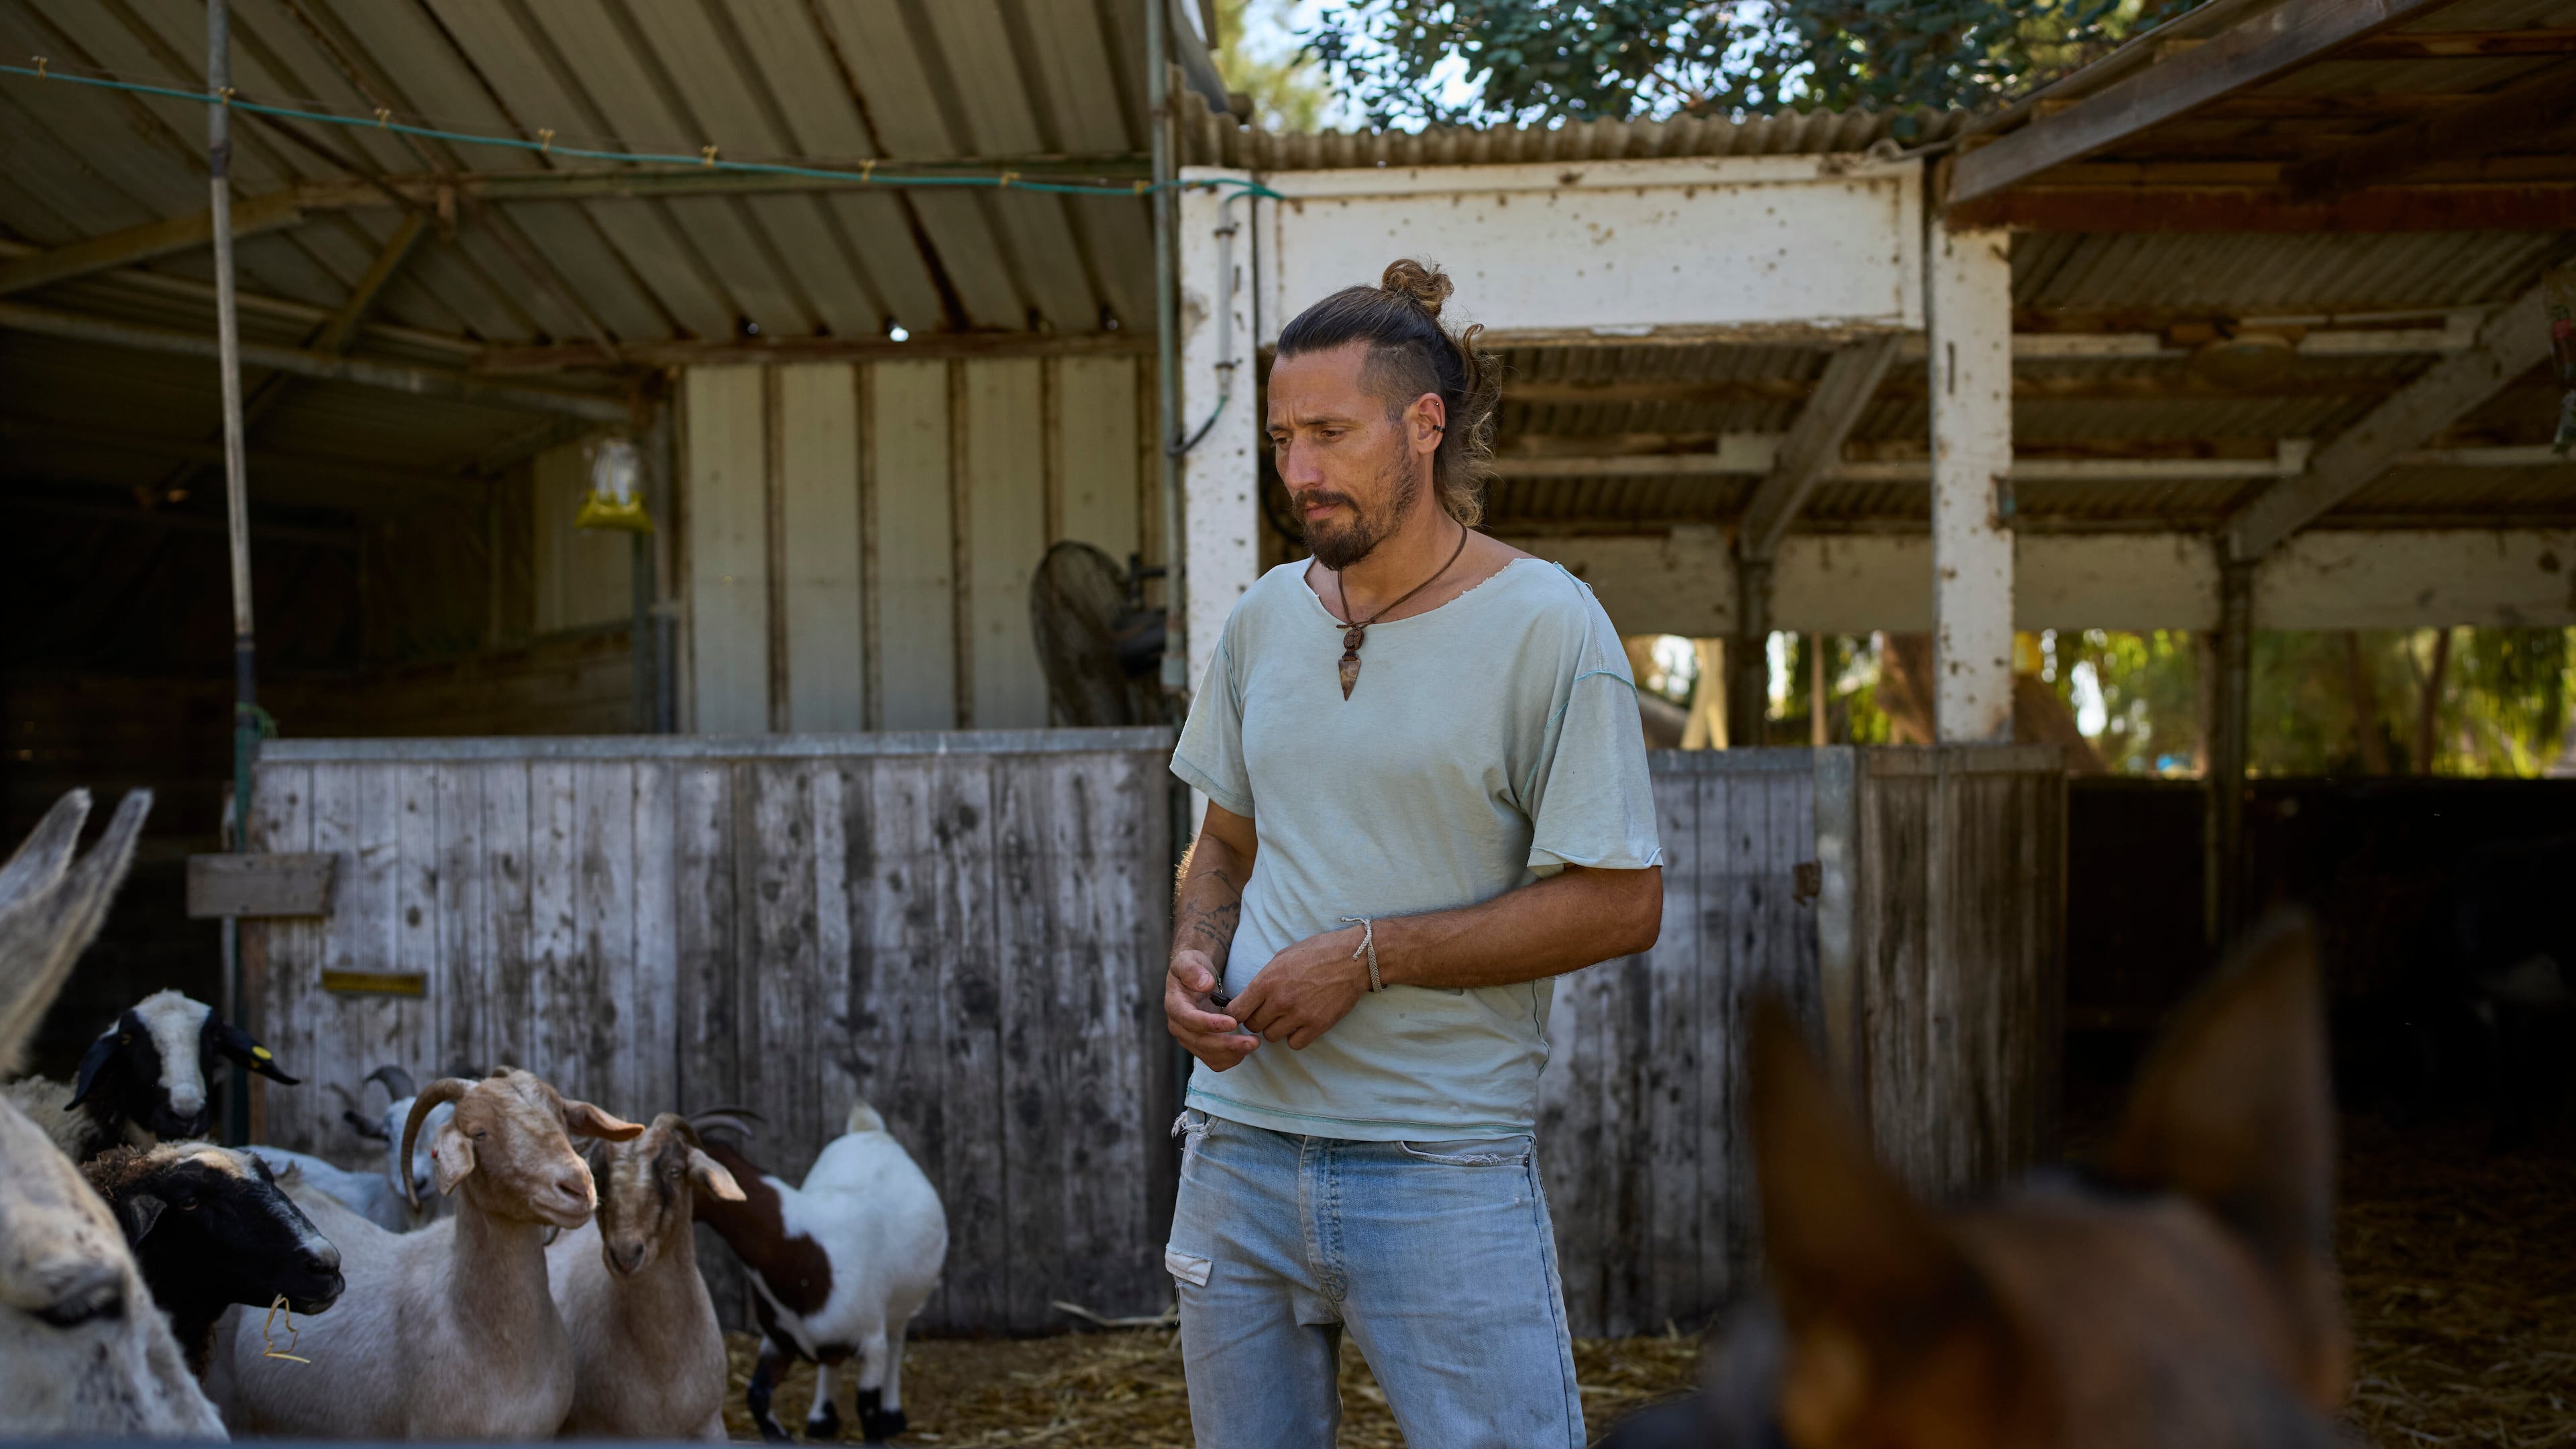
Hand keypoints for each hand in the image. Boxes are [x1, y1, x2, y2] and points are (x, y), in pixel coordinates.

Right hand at [1166, 949, 1256, 1071]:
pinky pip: (1213, 1060)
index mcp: (1174, 1005)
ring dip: (1232, 1054)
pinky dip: (1229, 1059)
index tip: (1233, 1022)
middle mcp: (1178, 1026)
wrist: (1194, 977)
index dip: (1210, 1024)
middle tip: (1253, 1041)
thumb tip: (1205, 984)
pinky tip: (1245, 1050)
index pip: (1189, 1020)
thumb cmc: (1192, 967)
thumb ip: (1193, 970)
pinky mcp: (1199, 1045)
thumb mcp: (1189, 960)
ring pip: (1208, 1055)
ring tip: (1254, 1044)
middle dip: (1227, 1044)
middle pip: (1200, 1042)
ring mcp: (1188, 1038)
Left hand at [1228, 926, 1368, 1049]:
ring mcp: (1299, 1015)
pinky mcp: (1317, 1026)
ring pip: (1271, 1037)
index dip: (1235, 1014)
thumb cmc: (1317, 952)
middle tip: (1267, 1012)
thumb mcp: (1282, 957)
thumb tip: (1250, 996)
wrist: (1353, 958)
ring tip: (1286, 1016)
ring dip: (1275, 1029)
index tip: (1241, 1012)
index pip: (1236, 1011)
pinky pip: (1294, 1044)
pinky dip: (1294, 1037)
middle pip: (1252, 1026)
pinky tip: (1300, 1024)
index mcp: (1267, 980)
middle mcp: (1280, 1000)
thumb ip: (1264, 979)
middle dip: (1256, 1020)